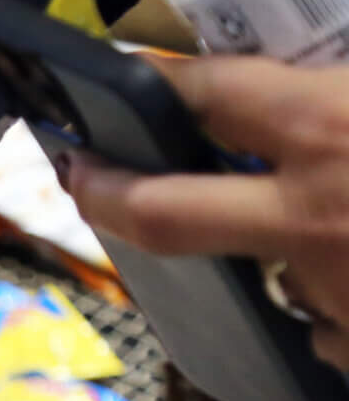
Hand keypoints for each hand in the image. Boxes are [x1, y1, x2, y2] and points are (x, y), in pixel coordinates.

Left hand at [63, 53, 348, 368]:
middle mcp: (309, 215)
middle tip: (78, 173)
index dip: (154, 81)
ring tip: (333, 226)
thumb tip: (308, 80)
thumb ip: (340, 88)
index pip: (209, 92)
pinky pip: (320, 325)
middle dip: (102, 193)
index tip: (112, 75)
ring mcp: (326, 291)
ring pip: (256, 273)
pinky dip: (335, 306)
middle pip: (159, 212)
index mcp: (333, 128)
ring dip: (276, 255)